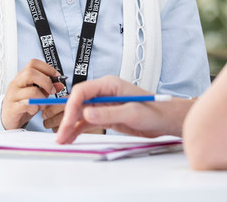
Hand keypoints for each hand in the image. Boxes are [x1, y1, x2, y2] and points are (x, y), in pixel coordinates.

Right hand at [1, 59, 63, 129]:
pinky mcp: (12, 108)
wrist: (7, 119)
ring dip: (42, 98)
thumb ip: (47, 88)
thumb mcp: (37, 94)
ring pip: (31, 91)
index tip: (57, 76)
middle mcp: (16, 83)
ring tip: (42, 104)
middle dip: (46, 81)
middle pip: (30, 73)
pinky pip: (27, 105)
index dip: (47, 68)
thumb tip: (60, 84)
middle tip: (52, 91)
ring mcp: (13, 95)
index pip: (33, 63)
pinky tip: (34, 110)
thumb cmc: (22, 104)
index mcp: (22, 77)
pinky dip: (34, 108)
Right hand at [55, 75, 192, 143]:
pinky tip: (70, 138)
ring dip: (70, 126)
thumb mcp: (132, 113)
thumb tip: (87, 113)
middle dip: (68, 119)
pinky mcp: (106, 116)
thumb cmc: (154, 111)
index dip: (72, 106)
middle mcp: (104, 93)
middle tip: (61, 136)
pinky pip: (87, 122)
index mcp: (109, 85)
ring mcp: (104, 105)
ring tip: (62, 140)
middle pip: (78, 103)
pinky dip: (78, 130)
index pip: (82, 91)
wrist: (166, 120)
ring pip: (80, 114)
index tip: (68, 122)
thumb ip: (109, 113)